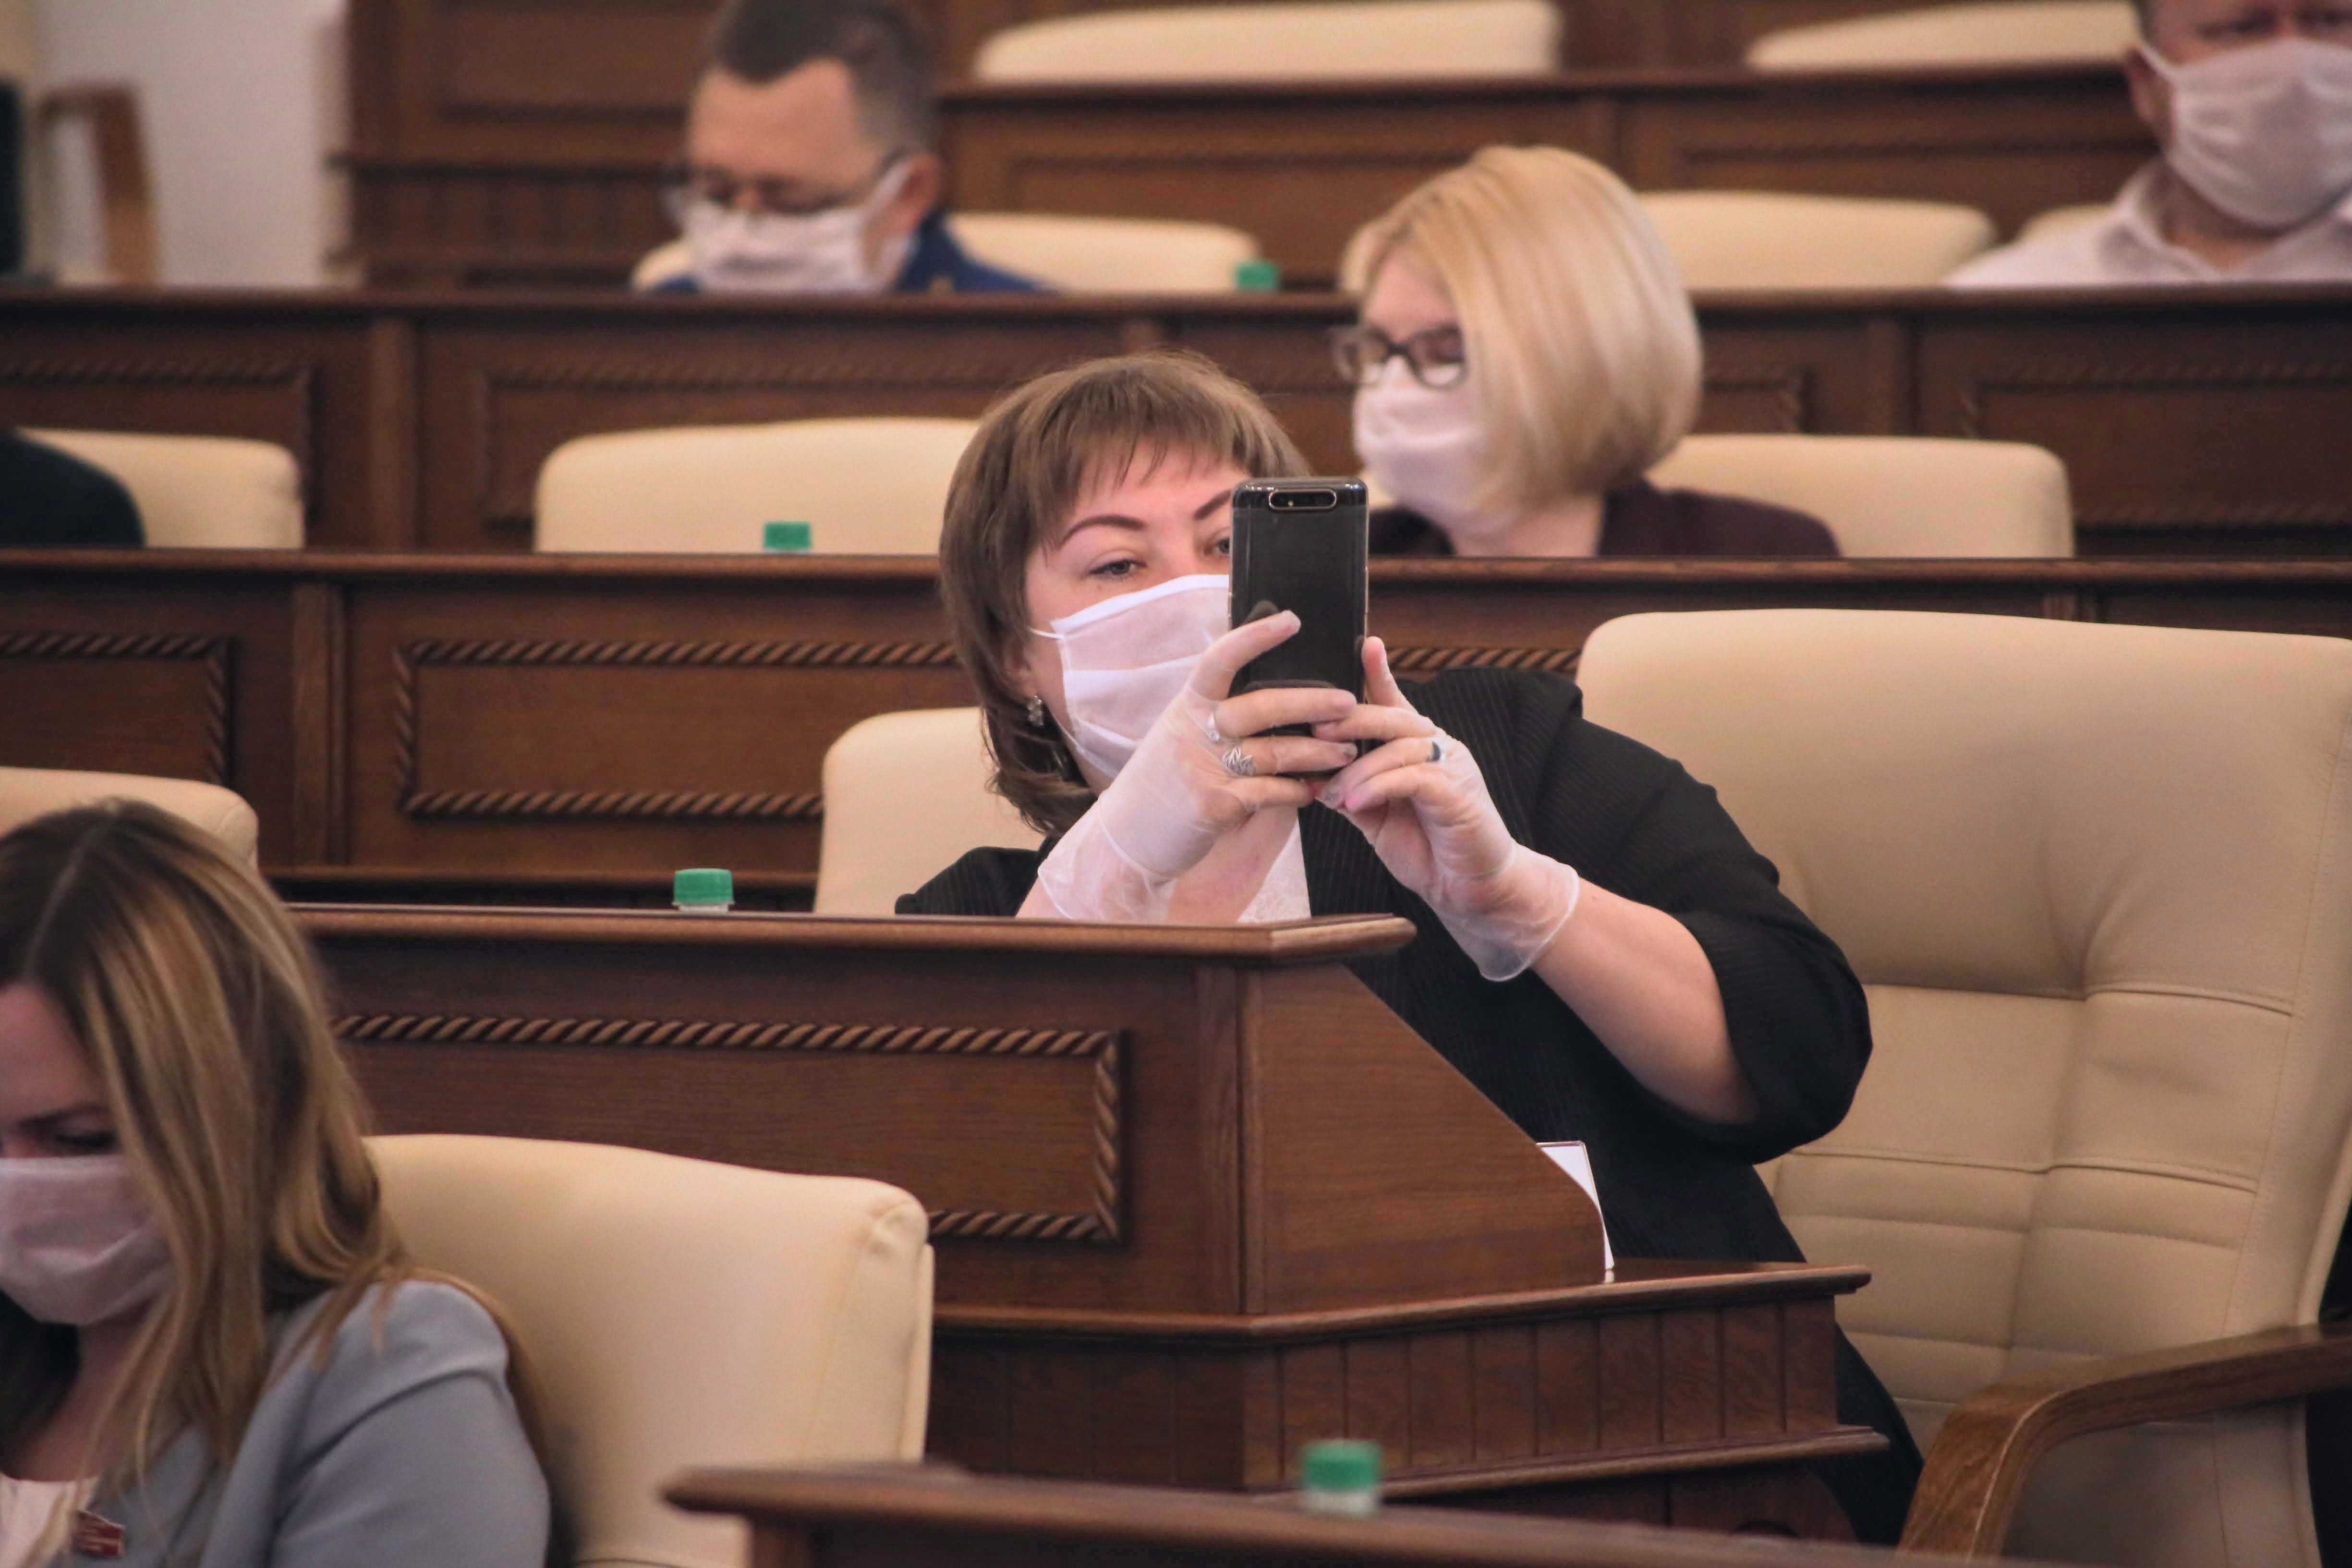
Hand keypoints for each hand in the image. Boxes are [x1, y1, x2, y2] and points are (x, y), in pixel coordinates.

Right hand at [1037, 611, 1355, 920]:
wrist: (1125, 841)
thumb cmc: (1160, 786)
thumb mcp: (1176, 738)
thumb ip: (1211, 714)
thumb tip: (1264, 687)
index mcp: (1186, 706)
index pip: (1220, 659)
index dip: (1255, 637)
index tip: (1292, 620)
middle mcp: (1193, 731)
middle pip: (1262, 706)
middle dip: (1311, 702)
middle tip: (1350, 702)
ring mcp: (1202, 768)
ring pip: (1274, 753)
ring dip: (1317, 753)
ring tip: (1348, 752)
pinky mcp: (1214, 806)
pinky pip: (1268, 793)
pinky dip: (1296, 792)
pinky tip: (1314, 791)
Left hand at [1312, 638, 1579, 978]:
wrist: (1470, 889)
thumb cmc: (1425, 847)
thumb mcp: (1377, 815)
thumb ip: (1353, 787)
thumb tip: (1312, 773)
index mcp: (1419, 747)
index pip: (1396, 704)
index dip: (1380, 673)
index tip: (1364, 643)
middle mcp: (1438, 747)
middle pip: (1393, 717)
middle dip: (1352, 718)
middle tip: (1316, 726)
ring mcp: (1452, 767)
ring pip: (1399, 747)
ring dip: (1358, 769)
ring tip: (1330, 792)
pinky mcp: (1457, 794)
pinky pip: (1412, 778)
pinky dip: (1378, 787)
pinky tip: (1354, 802)